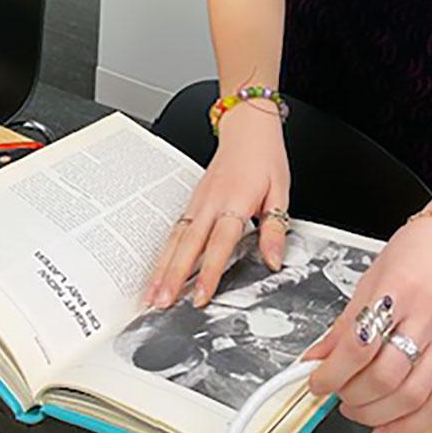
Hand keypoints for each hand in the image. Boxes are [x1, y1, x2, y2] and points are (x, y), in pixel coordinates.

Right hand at [144, 101, 289, 309]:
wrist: (247, 129)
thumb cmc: (264, 158)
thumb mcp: (281, 192)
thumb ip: (274, 228)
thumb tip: (274, 260)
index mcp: (235, 201)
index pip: (220, 243)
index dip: (209, 272)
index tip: (201, 296)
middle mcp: (211, 203)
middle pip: (188, 245)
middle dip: (173, 276)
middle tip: (160, 303)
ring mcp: (198, 202)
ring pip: (175, 239)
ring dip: (161, 268)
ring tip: (150, 295)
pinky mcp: (193, 201)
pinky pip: (175, 230)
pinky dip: (163, 253)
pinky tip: (156, 271)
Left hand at [304, 215, 431, 432]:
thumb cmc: (416, 252)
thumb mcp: (370, 278)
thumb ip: (344, 324)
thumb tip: (316, 358)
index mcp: (400, 290)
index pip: (360, 344)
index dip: (332, 371)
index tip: (315, 380)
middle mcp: (430, 316)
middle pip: (386, 376)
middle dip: (351, 394)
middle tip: (335, 393)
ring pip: (412, 396)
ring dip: (375, 413)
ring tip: (355, 408)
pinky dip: (410, 426)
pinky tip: (387, 428)